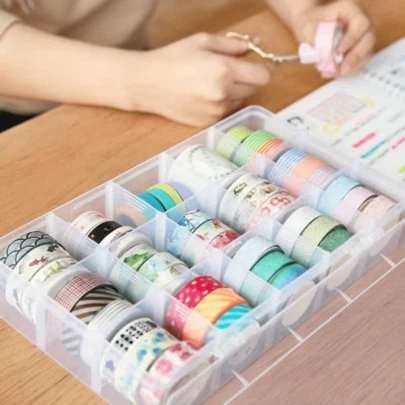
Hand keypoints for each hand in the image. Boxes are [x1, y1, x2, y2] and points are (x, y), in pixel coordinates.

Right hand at [123, 33, 270, 125]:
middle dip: (247, 78)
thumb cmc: (172, 59)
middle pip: (254, 88)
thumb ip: (234, 44)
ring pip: (240, 100)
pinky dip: (223, 103)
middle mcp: (223, 94)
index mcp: (224, 70)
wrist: (147, 84)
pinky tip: (204, 95)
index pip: (263, 76)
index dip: (264, 69)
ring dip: (235, 91)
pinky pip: (226, 111)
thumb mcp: (203, 41)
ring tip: (212, 83)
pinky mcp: (208, 122)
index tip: (260, 65)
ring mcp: (216, 111)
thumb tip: (256, 45)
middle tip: (229, 70)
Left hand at [291, 0, 374, 76]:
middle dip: (355, 57)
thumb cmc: (311, 23)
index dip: (352, 39)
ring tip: (334, 73)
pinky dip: (348, 71)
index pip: (361, 23)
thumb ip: (316, 42)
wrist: (311, 27)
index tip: (338, 51)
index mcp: (351, 10)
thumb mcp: (308, 29)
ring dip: (351, 67)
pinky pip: (359, 63)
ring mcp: (362, 37)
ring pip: (366, 54)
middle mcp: (361, 22)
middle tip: (341, 69)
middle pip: (368, 40)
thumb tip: (324, 58)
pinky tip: (335, 73)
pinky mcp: (359, 51)